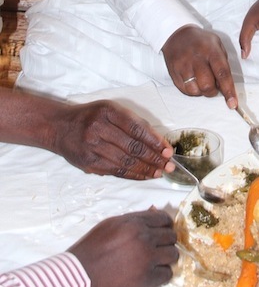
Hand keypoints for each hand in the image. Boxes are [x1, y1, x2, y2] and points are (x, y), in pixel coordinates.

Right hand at [50, 100, 173, 178]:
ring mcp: (91, 147)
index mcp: (107, 112)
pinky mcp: (88, 163)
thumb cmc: (91, 117)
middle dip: (154, 158)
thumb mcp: (111, 110)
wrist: (60, 127)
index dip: (154, 141)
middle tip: (169, 165)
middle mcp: (98, 128)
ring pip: (125, 162)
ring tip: (159, 173)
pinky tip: (144, 176)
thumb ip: (133, 123)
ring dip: (145, 169)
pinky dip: (132, 175)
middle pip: (132, 147)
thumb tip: (158, 142)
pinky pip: (115, 171)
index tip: (167, 150)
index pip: (136, 129)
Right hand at [68, 208, 177, 286]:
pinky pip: (167, 274)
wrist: (77, 280)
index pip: (163, 218)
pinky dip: (161, 274)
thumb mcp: (110, 225)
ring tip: (155, 262)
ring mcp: (147, 260)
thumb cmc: (90, 251)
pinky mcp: (147, 281)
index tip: (162, 231)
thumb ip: (134, 219)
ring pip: (173, 255)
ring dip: (166, 258)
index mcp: (134, 223)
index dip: (164, 225)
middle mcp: (144, 238)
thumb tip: (155, 211)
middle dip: (166, 241)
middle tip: (157, 248)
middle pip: (171, 236)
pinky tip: (151, 274)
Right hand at [162, 25, 236, 107]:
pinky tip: (193, 81)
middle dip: (213, 91)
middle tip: (213, 85)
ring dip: (202, 91)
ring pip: (195, 91)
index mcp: (211, 50)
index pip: (222, 73)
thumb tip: (224, 86)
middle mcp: (196, 58)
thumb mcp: (217, 45)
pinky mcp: (174, 72)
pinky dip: (192, 90)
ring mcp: (183, 65)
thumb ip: (223, 64)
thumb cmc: (201, 41)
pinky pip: (185, 90)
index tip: (232, 104)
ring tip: (201, 80)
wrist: (177, 34)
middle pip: (207, 85)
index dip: (228, 91)